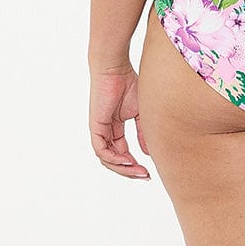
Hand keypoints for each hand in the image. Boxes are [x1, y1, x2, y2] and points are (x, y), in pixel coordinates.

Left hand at [89, 62, 151, 179]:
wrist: (116, 68)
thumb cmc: (129, 83)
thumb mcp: (140, 112)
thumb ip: (143, 132)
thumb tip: (148, 153)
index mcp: (115, 127)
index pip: (122, 152)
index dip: (134, 163)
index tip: (149, 171)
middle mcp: (105, 131)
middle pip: (115, 159)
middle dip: (130, 170)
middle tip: (145, 176)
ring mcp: (99, 130)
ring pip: (107, 159)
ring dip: (123, 168)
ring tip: (139, 171)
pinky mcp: (95, 127)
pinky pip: (101, 150)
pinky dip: (114, 158)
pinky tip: (128, 161)